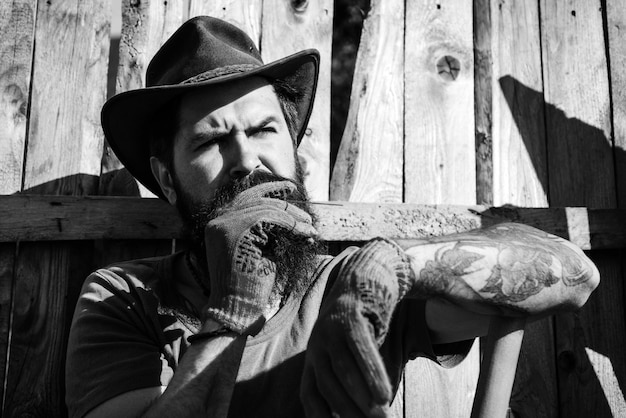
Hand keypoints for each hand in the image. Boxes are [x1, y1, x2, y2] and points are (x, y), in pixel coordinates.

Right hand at [203, 181, 316, 334]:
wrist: (236, 307)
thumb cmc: (249, 284)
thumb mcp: (257, 248)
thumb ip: (264, 229)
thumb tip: (289, 212)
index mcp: (218, 224)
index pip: (245, 197)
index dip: (269, 190)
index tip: (289, 189)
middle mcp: (218, 221)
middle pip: (257, 201)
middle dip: (286, 205)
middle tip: (306, 214)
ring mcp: (225, 225)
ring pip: (267, 209)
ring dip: (293, 218)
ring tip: (309, 230)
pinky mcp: (237, 232)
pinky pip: (271, 219)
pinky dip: (292, 226)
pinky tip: (305, 234)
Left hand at [301, 238, 412, 416]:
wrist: (365, 277)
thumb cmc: (362, 324)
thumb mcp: (350, 352)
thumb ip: (352, 379)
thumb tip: (367, 412)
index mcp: (314, 358)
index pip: (310, 394)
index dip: (321, 417)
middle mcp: (317, 345)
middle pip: (327, 386)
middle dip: (348, 412)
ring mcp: (330, 329)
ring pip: (343, 370)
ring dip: (361, 398)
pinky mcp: (349, 315)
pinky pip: (360, 349)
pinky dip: (372, 374)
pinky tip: (384, 394)